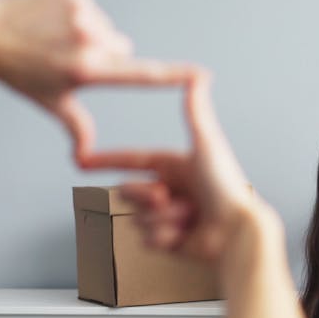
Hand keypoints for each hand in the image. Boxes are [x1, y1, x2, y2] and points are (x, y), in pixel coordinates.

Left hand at [0, 0, 198, 164]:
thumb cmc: (18, 71)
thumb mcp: (51, 102)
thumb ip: (78, 128)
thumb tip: (85, 158)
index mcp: (87, 70)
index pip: (140, 75)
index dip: (174, 76)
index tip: (201, 75)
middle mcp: (88, 39)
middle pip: (122, 47)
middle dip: (106, 54)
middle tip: (69, 58)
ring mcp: (81, 11)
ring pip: (107, 27)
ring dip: (91, 33)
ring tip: (56, 38)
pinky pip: (90, 7)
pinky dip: (76, 13)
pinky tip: (51, 19)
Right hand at [105, 72, 257, 260]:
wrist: (237, 230)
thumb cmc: (227, 187)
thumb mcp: (207, 144)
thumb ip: (196, 112)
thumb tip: (198, 75)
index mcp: (174, 167)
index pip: (132, 160)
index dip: (106, 160)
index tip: (81, 161)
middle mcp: (170, 190)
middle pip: (129, 192)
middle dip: (144, 197)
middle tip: (165, 199)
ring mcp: (169, 217)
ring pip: (138, 219)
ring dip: (161, 219)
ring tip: (189, 217)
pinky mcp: (171, 242)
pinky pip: (147, 240)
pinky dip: (164, 238)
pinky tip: (185, 236)